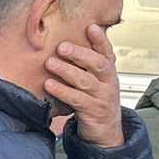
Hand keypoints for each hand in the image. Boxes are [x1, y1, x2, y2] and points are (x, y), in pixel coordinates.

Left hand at [46, 23, 124, 147]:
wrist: (106, 131)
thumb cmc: (94, 101)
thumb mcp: (94, 82)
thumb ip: (85, 67)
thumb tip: (65, 46)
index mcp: (109, 72)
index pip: (107, 52)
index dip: (100, 40)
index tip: (90, 26)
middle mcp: (109, 82)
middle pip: (97, 64)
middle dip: (79, 54)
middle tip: (61, 46)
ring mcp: (102, 97)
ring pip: (85, 81)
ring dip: (66, 71)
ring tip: (49, 63)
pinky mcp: (93, 111)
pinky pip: (76, 99)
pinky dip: (62, 91)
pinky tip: (49, 85)